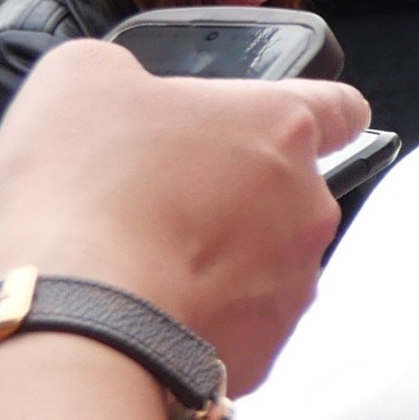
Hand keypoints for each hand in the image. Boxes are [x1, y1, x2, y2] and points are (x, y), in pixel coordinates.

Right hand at [0, 38, 367, 391]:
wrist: (79, 320)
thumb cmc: (85, 189)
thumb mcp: (80, 79)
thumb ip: (125, 74)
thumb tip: (125, 92)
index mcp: (280, 126)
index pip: (338, 109)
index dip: (315, 113)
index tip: (286, 125)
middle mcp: (308, 203)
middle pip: (283, 189)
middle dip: (229, 192)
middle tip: (154, 197)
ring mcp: (294, 280)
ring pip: (263, 258)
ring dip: (214, 255)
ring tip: (139, 257)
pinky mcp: (269, 345)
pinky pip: (237, 319)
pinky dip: (198, 313)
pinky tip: (144, 308)